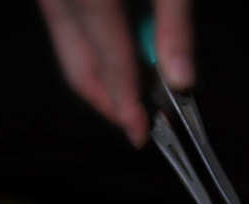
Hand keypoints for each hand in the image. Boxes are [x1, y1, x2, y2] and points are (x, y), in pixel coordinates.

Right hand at [37, 0, 193, 147]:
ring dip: (104, 80)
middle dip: (113, 105)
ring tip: (139, 88)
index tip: (142, 134)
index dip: (128, 107)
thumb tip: (182, 81)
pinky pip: (66, 29)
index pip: (111, 66)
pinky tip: (124, 52)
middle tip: (142, 122)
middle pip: (80, 72)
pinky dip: (94, 50)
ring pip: (70, 55)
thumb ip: (175, 23)